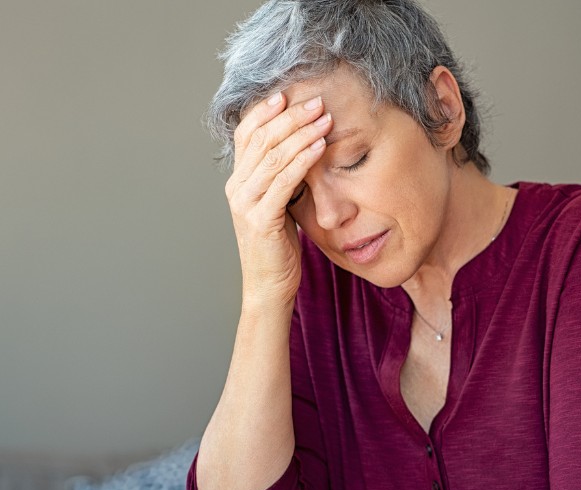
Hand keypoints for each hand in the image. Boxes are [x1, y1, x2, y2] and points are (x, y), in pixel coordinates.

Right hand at [225, 92, 331, 309]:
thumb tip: (302, 150)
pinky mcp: (261, 219)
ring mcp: (246, 203)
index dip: (266, 112)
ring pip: (272, 157)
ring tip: (324, 118)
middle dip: (290, 117)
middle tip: (317, 101)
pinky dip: (303, 161)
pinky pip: (284, 182)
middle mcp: (237, 187)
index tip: (288, 94)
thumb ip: (283, 179)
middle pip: (261, 140)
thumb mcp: (280, 205)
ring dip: (301, 133)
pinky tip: (320, 147)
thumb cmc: (279, 247)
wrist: (269, 286)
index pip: (247, 135)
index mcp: (239, 181)